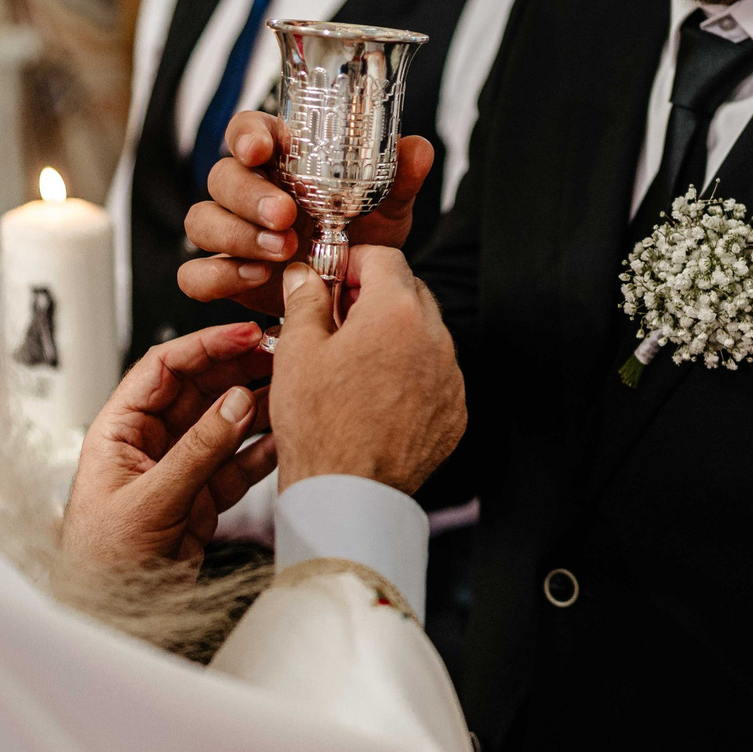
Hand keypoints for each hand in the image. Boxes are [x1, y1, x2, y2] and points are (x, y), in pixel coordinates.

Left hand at [61, 321, 278, 572]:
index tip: (246, 333)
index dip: (207, 345)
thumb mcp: (149, 500)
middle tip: (282, 356)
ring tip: (294, 389)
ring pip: (225, 423)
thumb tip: (236, 404)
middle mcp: (151, 443)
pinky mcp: (202, 498)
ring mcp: (180, 469)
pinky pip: (238, 463)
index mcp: (120, 429)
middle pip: (201, 389)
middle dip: (242, 369)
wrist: (110, 615)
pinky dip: (263, 450)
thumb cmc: (101, 561)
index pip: (165, 368)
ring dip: (259, 406)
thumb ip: (197, 451)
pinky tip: (286, 437)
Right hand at [177, 112, 434, 317]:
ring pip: (201, 221)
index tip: (262, 149)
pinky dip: (219, 276)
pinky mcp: (225, 274)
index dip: (247, 135)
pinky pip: (194, 273)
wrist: (357, 294)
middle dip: (249, 195)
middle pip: (221, 176)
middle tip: (286, 215)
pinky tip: (257, 278)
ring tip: (281, 252)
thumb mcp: (387, 207)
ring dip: (237, 235)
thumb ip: (399, 178)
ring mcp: (231, 233)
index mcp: (280, 160)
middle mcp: (248, 192)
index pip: (246, 131)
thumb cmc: (362, 237)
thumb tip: (417, 148)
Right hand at [268, 249, 465, 492]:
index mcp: (397, 313)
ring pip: (425, 334)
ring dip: (395, 336)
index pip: (385, 258)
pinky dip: (411, 374)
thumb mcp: (297, 351)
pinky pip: (436, 375)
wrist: (347, 493)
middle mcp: (435, 339)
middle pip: (410, 292)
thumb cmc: (318, 425)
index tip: (334, 276)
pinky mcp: (455, 412)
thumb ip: (305, 301)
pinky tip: (377, 394)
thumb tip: (306, 276)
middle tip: (339, 318)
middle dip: (375, 296)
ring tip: (355, 362)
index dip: (354, 261)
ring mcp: (450, 378)